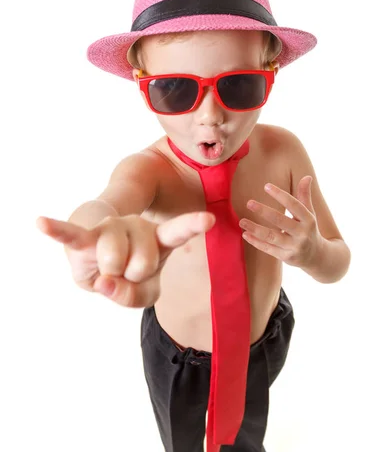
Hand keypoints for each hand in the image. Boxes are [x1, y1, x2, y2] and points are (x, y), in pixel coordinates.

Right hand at [36, 211, 215, 307]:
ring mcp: (110, 228)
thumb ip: (132, 296)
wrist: (96, 260)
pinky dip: (55, 230)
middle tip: (126, 272)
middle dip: (133, 278)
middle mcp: (136, 226)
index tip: (209, 219)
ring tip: (109, 267)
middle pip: (143, 263)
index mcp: (157, 238)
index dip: (193, 225)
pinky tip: (41, 223)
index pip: (177, 231)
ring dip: (111, 275)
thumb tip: (106, 281)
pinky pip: (70, 235)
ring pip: (117, 261)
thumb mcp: (142, 295)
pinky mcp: (84, 237)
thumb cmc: (125, 275)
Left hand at [238, 176, 322, 268]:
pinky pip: (268, 249)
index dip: (280, 195)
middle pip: (281, 221)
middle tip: (249, 202)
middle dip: (264, 211)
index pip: (294, 205)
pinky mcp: (286, 257)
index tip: (266, 186)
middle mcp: (302, 233)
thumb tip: (307, 177)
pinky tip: (245, 234)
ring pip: (272, 237)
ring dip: (255, 228)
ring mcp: (294, 247)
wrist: (317, 257)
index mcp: (309, 220)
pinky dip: (256, 242)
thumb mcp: (310, 213)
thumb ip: (305, 196)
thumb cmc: (309, 229)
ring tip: (242, 221)